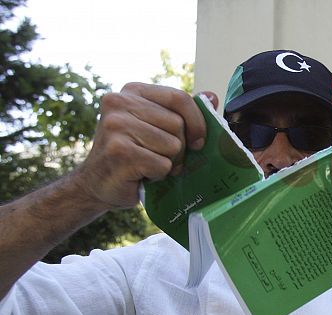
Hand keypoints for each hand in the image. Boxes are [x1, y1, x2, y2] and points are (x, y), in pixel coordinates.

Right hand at [71, 83, 217, 209]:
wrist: (97, 184)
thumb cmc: (133, 155)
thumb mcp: (157, 127)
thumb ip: (182, 112)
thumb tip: (212, 96)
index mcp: (132, 91)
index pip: (179, 98)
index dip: (197, 121)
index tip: (198, 141)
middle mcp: (119, 103)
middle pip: (178, 124)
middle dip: (178, 147)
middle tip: (159, 156)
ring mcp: (116, 126)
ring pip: (173, 145)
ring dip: (168, 162)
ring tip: (148, 164)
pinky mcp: (119, 150)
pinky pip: (162, 164)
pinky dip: (158, 175)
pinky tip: (141, 174)